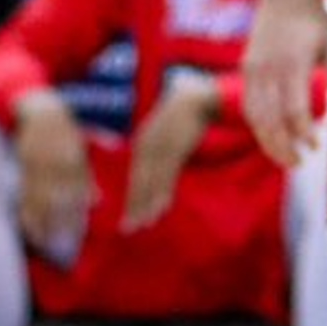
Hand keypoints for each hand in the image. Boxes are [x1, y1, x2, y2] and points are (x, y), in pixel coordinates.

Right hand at [14, 98, 93, 264]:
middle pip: (57, 193)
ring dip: (41, 220)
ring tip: (46, 243)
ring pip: (39, 196)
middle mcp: (54, 157)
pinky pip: (23, 192)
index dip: (78, 209)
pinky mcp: (22, 166)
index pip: (77, 185)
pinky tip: (29, 229)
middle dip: (60, 219)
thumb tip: (97, 202)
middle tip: (63, 245)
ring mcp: (35, 162)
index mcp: (73, 152)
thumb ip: (87, 175)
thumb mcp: (83, 147)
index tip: (80, 231)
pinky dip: (26, 211)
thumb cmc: (67, 133)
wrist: (38, 110)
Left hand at [123, 75, 222, 234]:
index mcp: (143, 141)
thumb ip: (158, 144)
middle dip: (135, 207)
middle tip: (129, 229)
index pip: (136, 176)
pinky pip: (168, 175)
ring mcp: (162, 148)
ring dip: (148, 205)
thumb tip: (156, 163)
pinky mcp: (177, 149)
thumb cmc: (183, 109)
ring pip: (153, 182)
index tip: (128, 217)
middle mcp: (148, 147)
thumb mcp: (165, 126)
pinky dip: (164, 192)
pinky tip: (162, 208)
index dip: (133, 198)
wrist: (198, 96)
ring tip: (145, 224)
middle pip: (140, 182)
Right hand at [244, 0, 326, 173]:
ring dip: (269, 141)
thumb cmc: (315, 21)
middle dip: (283, 146)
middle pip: (271, 119)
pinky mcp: (247, 69)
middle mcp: (269, 69)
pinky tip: (271, 136)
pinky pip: (249, 105)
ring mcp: (254, 69)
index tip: (316, 146)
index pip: (295, 109)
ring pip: (256, 117)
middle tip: (299, 163)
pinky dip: (259, 125)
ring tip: (286, 158)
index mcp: (294, 63)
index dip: (304, 132)